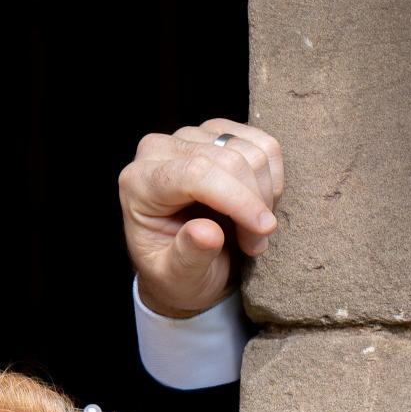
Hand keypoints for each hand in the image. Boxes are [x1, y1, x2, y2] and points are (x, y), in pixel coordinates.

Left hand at [118, 119, 284, 319]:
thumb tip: (207, 232)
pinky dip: (271, 179)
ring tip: (253, 231)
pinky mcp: (219, 133)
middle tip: (254, 244)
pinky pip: (264, 145)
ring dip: (265, 195)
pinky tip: (257, 205)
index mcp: (139, 183)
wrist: (184, 266)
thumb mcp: (177, 278)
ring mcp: (191, 136)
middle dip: (254, 205)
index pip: (196, 173)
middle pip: (229, 159)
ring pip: (252, 151)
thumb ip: (187, 257)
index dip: (238, 198)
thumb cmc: (176, 274)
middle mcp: (160, 150)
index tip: (263, 229)